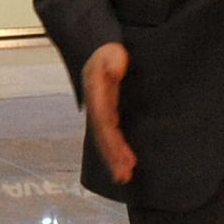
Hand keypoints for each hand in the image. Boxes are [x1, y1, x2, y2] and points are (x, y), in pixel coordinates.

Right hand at [82, 42, 135, 183]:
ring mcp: (102, 110)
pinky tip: (126, 160)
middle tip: (123, 176)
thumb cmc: (105, 52)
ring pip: (106, 138)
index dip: (113, 142)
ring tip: (125, 176)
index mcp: (97, 98)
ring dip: (114, 157)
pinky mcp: (109, 111)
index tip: (125, 159)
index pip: (105, 124)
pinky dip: (117, 148)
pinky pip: (111, 133)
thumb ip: (111, 63)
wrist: (98, 47)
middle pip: (104, 137)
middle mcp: (97, 108)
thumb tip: (116, 69)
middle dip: (113, 157)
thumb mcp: (108, 55)